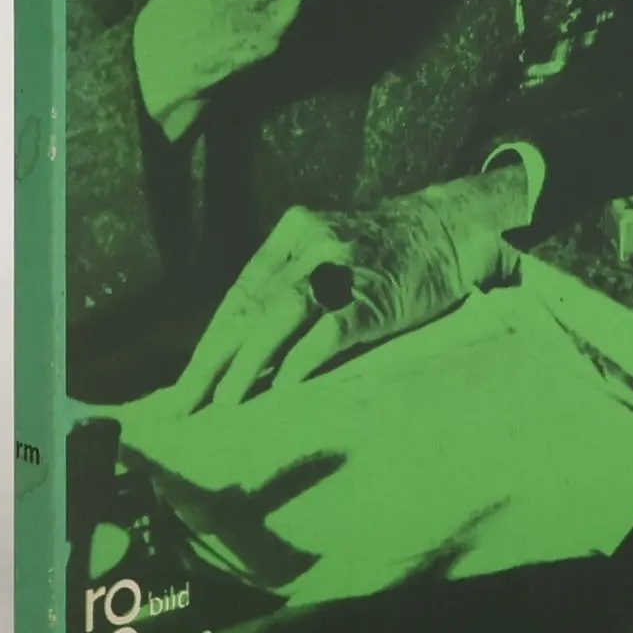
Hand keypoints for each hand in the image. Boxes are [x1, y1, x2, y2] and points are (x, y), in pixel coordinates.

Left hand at [169, 166, 528, 412]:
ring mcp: (343, 268)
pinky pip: (331, 328)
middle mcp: (311, 243)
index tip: (185, 383)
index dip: (210, 341)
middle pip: (250, 305)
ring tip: (225, 400)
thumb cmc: (380, 251)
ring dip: (248, 360)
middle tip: (185, 404)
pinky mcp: (375, 295)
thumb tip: (236, 344)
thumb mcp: (325, 249)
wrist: (447, 229)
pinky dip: (303, 357)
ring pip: (281, 313)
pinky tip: (283, 385)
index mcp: (292, 231)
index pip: (239, 292)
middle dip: (213, 359)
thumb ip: (286, 281)